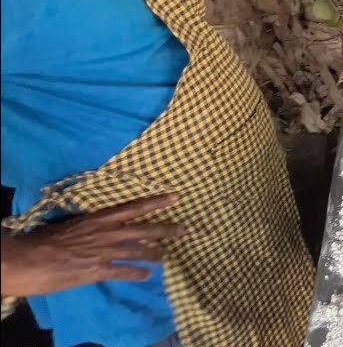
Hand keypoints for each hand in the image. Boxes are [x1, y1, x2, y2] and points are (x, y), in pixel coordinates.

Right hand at [0, 194, 181, 298]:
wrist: (27, 258)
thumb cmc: (43, 239)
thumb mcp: (69, 225)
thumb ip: (87, 226)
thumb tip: (95, 228)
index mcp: (98, 218)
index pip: (133, 207)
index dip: (155, 202)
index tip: (175, 197)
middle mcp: (106, 232)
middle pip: (143, 228)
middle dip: (165, 229)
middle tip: (184, 230)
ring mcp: (103, 251)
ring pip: (138, 250)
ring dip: (154, 254)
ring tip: (165, 257)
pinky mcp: (97, 270)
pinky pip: (123, 271)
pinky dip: (136, 273)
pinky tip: (147, 276)